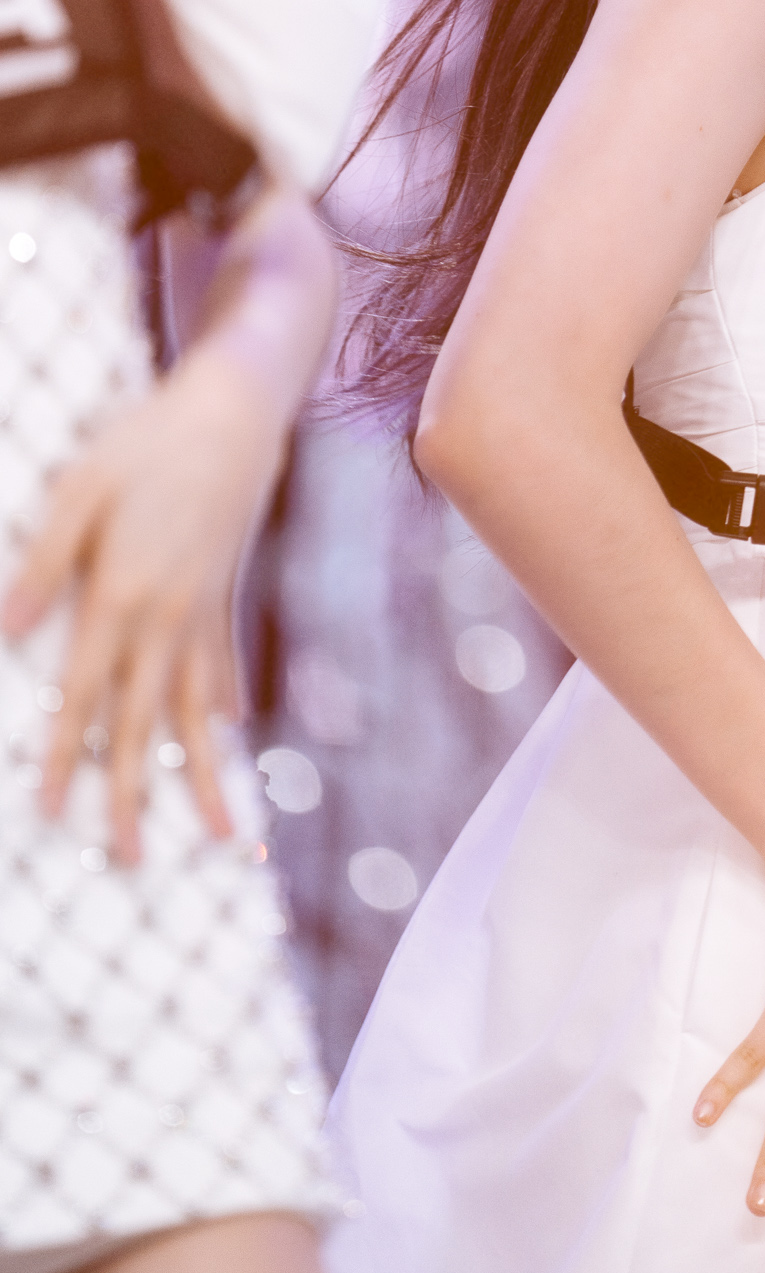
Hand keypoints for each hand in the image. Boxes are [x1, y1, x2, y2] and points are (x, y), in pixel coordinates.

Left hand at [1, 347, 285, 863]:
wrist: (234, 413)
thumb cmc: (144, 444)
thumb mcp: (77, 492)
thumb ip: (42, 565)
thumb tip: (6, 633)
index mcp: (122, 597)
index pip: (85, 696)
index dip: (65, 755)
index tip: (50, 811)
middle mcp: (169, 619)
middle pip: (145, 725)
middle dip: (135, 797)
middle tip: (130, 860)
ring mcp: (204, 612)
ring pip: (197, 712)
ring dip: (203, 777)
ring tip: (222, 835)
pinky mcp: (226, 593)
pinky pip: (224, 667)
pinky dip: (223, 707)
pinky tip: (226, 736)